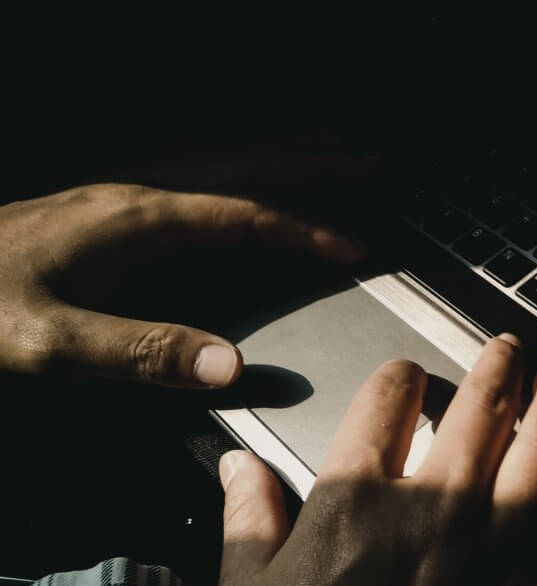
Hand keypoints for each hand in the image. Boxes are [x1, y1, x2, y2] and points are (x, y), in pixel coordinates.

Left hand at [0, 183, 363, 387]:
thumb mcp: (49, 343)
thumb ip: (140, 351)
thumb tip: (228, 363)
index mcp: (132, 220)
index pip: (241, 214)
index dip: (304, 228)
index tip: (352, 246)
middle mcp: (131, 195)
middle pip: (241, 165)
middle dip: (310, 162)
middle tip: (365, 159)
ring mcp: (116, 198)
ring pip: (216, 161)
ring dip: (277, 154)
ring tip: (324, 148)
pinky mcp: (102, 213)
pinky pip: (190, 177)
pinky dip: (234, 172)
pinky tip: (239, 182)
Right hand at [208, 335, 536, 585]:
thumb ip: (248, 515)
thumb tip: (237, 466)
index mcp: (354, 501)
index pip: (386, 399)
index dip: (398, 376)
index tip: (404, 377)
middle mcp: (431, 516)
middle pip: (479, 411)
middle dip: (498, 368)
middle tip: (511, 348)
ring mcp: (488, 562)